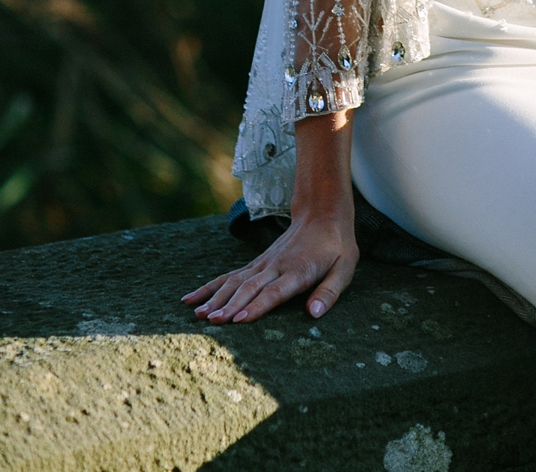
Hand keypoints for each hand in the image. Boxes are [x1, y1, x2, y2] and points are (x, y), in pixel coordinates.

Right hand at [182, 206, 358, 324]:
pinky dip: (209, 287)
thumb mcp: (344, 268)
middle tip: (210, 322)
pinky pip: (229, 276)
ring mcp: (263, 263)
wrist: (322, 214)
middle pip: (249, 288)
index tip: (238, 320)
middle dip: (229, 306)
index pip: (274, 291)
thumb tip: (313, 314)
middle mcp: (276, 266)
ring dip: (215, 297)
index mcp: (298, 270)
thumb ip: (329, 292)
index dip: (256, 306)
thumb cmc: (336, 247)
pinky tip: (190, 299)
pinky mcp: (256, 263)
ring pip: (234, 281)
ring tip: (196, 315)